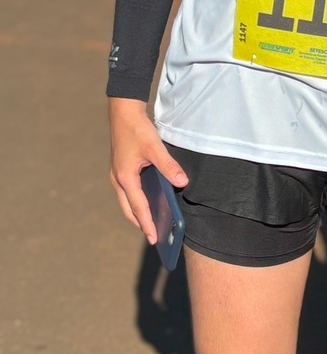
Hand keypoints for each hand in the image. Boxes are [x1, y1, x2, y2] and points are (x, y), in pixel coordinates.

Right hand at [108, 98, 187, 241]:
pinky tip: (150, 204)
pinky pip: (129, 193)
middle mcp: (118, 180)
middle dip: (141, 223)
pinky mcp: (121, 170)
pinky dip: (137, 202)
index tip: (154, 239)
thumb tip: (182, 183)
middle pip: (129, 209)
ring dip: (138, 214)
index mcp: (125, 178)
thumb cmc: (137, 130)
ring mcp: (118, 175)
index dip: (147, 224)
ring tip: (152, 224)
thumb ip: (169, 166)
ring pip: (127, 202)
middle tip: (154, 237)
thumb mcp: (155, 148)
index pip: (138, 207)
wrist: (123, 114)